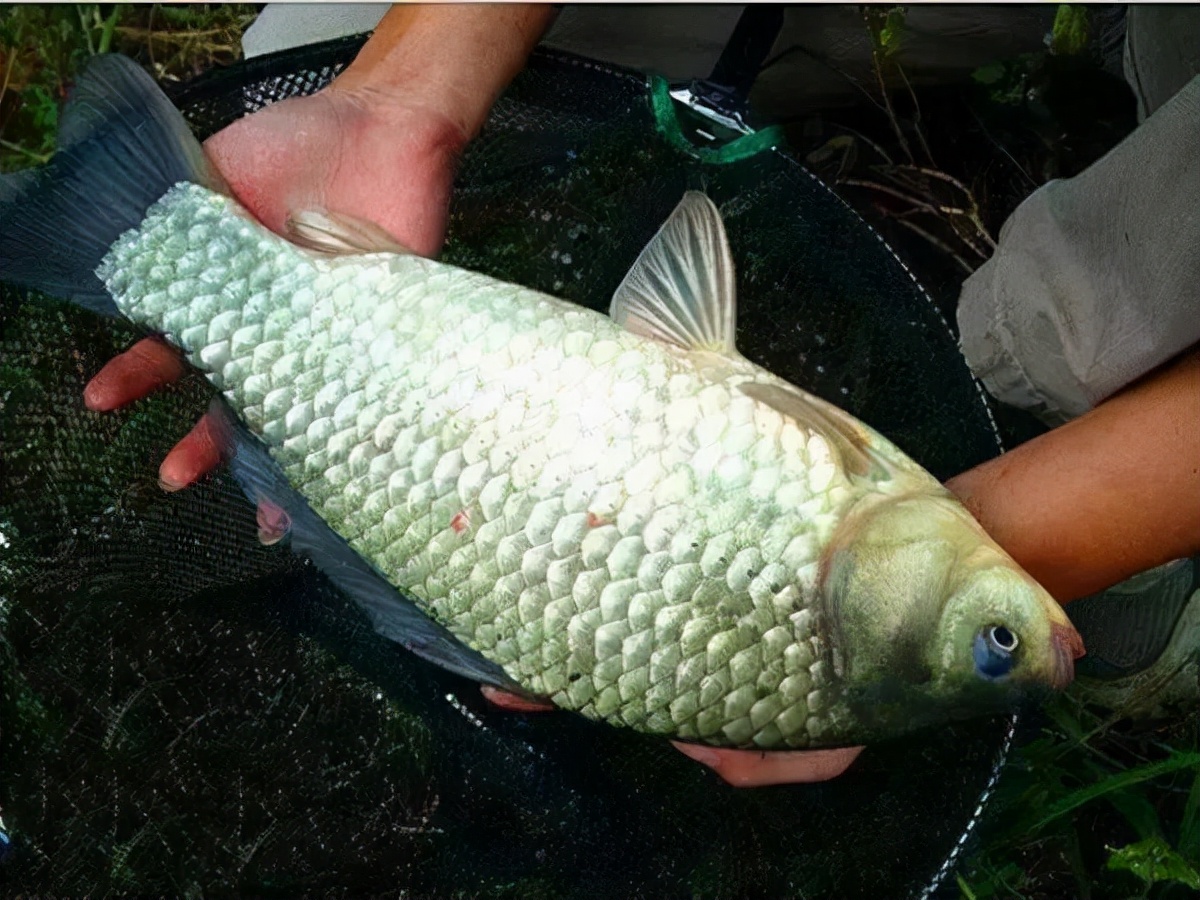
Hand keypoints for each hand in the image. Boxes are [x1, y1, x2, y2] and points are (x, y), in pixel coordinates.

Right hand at [83, 88, 459, 487]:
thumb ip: (185, 226)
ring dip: (277, 456)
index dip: (140, 375)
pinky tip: (336, 471)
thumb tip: (131, 265)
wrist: (383, 120)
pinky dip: (355, 433)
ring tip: (261, 511)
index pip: (180, 345)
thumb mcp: (220, 173)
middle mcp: (283, 323)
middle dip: (204, 439)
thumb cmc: (301, 141)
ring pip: (302, 407)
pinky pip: (370, 393)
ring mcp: (333, 333)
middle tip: (174, 477)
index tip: (103, 401)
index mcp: (236, 292)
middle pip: (239, 393)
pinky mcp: (387, 332)